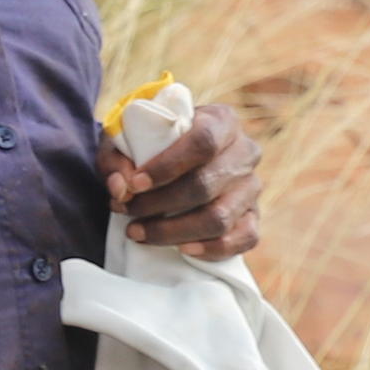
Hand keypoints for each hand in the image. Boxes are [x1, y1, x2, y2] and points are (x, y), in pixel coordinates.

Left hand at [107, 97, 263, 258]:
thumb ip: (116, 157)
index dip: (167, 167)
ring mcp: (252, 186)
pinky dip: (211, 249)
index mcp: (220, 121)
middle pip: (205, 185)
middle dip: (159, 204)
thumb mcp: (127, 138)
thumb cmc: (152, 144)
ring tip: (138, 231)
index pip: (202, 142)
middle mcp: (244, 151)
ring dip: (174, 231)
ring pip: (219, 218)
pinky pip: (244, 238)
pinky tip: (181, 249)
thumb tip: (120, 187)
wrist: (177, 158)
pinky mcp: (253, 216)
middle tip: (126, 210)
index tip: (134, 184)